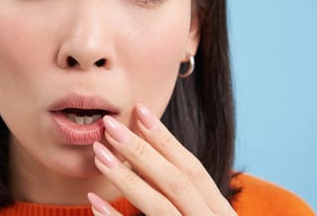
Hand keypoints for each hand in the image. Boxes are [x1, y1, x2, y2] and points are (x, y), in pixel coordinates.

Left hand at [88, 104, 236, 215]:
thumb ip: (188, 197)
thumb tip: (147, 158)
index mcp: (221, 212)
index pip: (193, 169)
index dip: (166, 139)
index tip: (140, 111)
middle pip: (177, 182)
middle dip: (142, 150)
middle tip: (110, 126)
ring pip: (160, 208)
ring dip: (127, 178)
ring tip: (99, 154)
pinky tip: (95, 202)